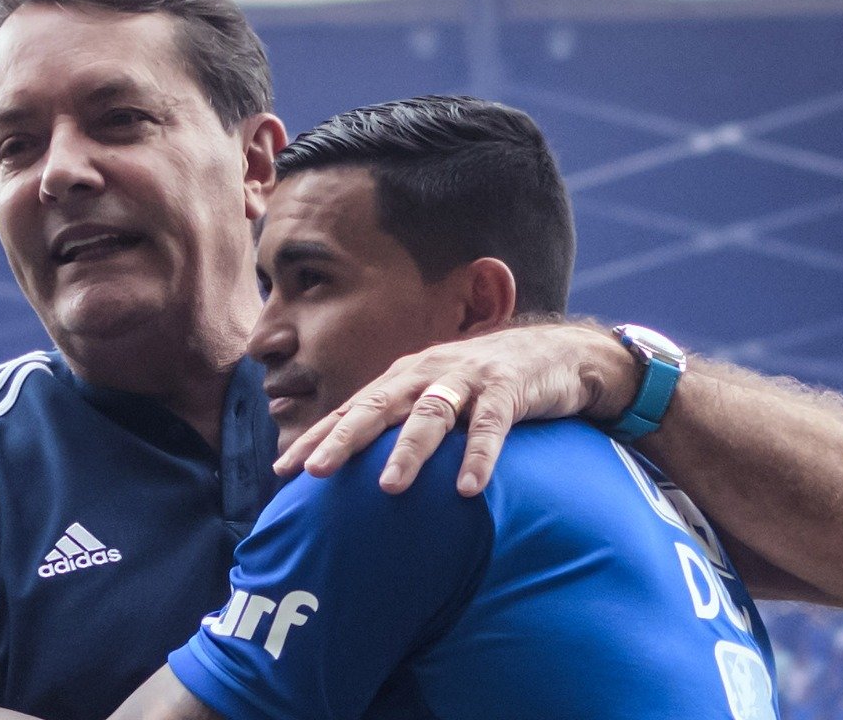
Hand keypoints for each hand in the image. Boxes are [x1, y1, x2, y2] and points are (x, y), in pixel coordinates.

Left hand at [275, 323, 636, 496]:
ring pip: (430, 415)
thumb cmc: (483, 383)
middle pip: (378, 407)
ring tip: (388, 488)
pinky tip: (466, 488)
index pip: (351, 410)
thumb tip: (358, 466)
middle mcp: (428, 374)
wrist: (557, 354)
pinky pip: (491, 426)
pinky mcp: (509, 391)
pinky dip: (478, 456)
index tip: (284, 470)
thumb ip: (401, 424)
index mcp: (404, 378)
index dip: (318, 437)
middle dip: (344, 440)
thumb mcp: (435, 397)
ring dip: (409, 452)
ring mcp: (468, 380)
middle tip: (317, 473)